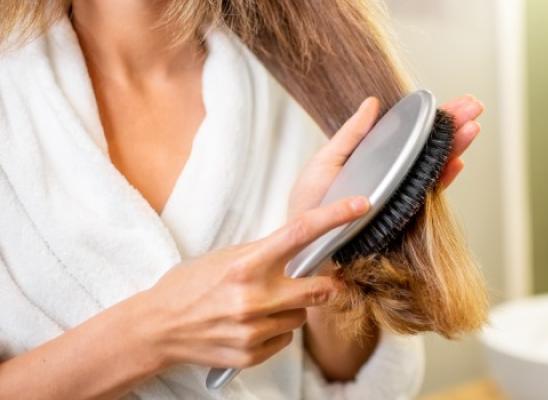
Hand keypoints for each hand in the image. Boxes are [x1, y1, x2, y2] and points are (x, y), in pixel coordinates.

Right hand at [134, 196, 369, 368]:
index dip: (335, 217)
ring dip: (292, 309)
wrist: (156, 328)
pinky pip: (286, 340)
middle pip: (320, 289)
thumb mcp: (226, 258)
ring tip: (262, 305)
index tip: (360, 205)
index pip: (300, 233)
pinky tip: (252, 325)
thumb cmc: (190, 286)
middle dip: (324, 285)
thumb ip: (266, 255)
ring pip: (303, 317)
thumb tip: (304, 249)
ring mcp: (253, 329)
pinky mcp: (251, 354)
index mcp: (246, 264)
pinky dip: (276, 331)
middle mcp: (253, 297)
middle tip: (316, 281)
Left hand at [288, 94, 483, 219]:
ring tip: (471, 127)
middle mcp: (393, 176)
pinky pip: (426, 196)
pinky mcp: (400, 216)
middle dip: (453, 125)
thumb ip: (351, 134)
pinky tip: (455, 162)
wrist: (304, 246)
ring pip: (434, 167)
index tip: (454, 100)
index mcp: (377, 158)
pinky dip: (443, 179)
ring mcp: (400, 195)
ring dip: (454, 147)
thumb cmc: (310, 207)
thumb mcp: (326, 162)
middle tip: (473, 106)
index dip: (433, 116)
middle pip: (430, 146)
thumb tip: (372, 103)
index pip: (412, 133)